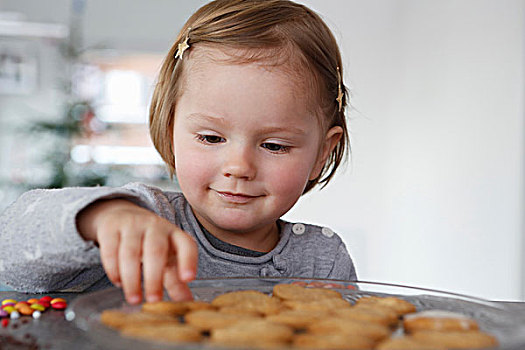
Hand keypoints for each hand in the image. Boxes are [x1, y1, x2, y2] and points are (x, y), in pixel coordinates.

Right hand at [77, 199, 197, 303]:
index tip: (188, 279)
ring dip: (132, 279)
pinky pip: (110, 250)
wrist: (122, 215)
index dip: (188, 261)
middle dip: (154, 278)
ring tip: (134, 299)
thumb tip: (187, 302)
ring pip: (130, 252)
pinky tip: (118, 282)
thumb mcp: (166, 257)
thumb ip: (175, 280)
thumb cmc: (150, 243)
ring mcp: (132, 225)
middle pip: (156, 251)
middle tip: (153, 300)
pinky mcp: (110, 228)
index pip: (186, 245)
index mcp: (174, 234)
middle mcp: (155, 226)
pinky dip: (113, 269)